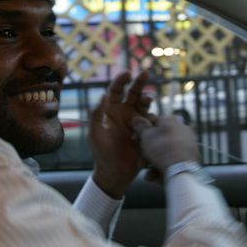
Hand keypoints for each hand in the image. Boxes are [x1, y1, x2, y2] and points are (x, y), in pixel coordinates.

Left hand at [88, 70, 152, 198]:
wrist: (115, 172)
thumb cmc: (102, 153)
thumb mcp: (95, 133)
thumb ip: (97, 114)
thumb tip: (102, 95)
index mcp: (111, 110)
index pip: (116, 90)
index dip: (121, 80)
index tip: (127, 73)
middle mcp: (124, 112)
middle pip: (133, 92)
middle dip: (139, 82)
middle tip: (145, 74)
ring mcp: (136, 121)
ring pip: (144, 104)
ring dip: (147, 99)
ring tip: (147, 100)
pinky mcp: (146, 130)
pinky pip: (152, 120)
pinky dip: (151, 118)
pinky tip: (149, 122)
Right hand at [132, 115, 199, 171]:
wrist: (182, 170)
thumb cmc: (163, 149)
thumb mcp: (147, 136)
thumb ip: (140, 127)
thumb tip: (136, 118)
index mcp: (172, 120)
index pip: (155, 121)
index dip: (143, 130)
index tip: (135, 138)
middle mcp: (182, 130)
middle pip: (159, 139)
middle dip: (147, 150)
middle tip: (140, 157)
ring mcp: (187, 145)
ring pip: (164, 152)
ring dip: (152, 162)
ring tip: (146, 169)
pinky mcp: (189, 160)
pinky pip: (172, 162)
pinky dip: (161, 168)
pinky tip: (153, 176)